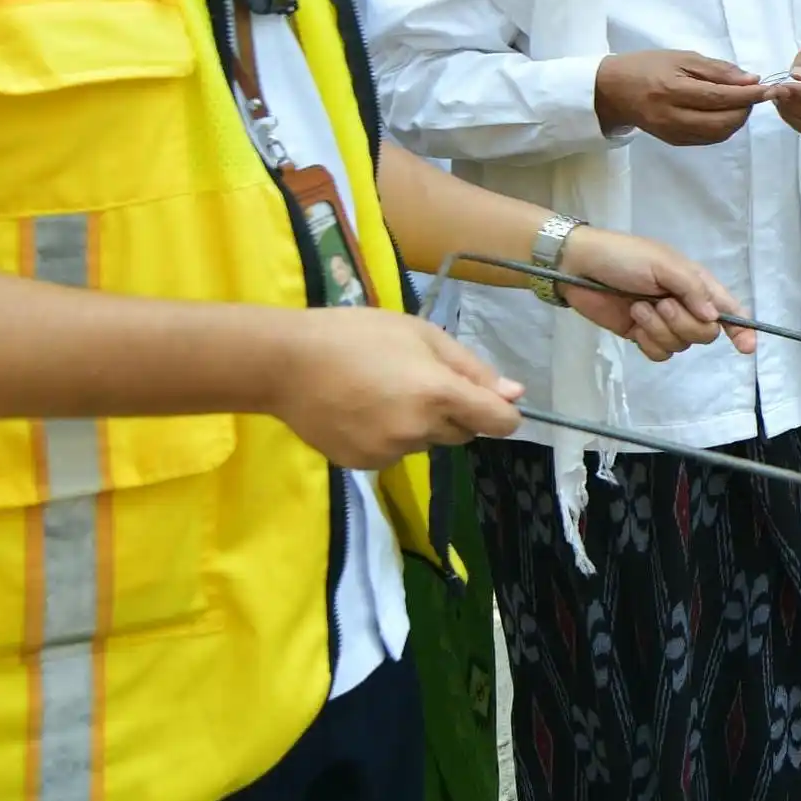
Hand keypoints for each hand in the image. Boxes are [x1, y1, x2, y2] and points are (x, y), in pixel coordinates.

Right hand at [271, 307, 523, 467]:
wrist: (286, 364)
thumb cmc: (356, 335)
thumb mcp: (421, 334)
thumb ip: (471, 368)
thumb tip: (514, 395)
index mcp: (439, 393)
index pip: (499, 422)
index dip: (500, 412)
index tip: (486, 400)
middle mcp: (420, 430)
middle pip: (463, 433)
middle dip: (452, 412)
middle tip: (415, 381)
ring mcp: (390, 452)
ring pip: (427, 443)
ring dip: (419, 425)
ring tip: (380, 393)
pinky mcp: (365, 465)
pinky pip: (395, 454)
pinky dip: (389, 438)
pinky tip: (361, 412)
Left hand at [557, 226, 745, 360]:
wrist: (579, 267)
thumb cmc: (624, 257)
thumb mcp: (663, 263)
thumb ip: (692, 289)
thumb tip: (714, 318)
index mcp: (695, 283)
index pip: (728, 308)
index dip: (741, 328)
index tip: (747, 347)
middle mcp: (685, 304)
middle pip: (706, 333)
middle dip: (684, 323)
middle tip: (660, 304)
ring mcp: (663, 322)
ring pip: (681, 345)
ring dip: (659, 329)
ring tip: (638, 308)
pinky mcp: (642, 336)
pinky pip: (660, 354)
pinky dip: (648, 342)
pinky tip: (634, 326)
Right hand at [596, 48, 765, 146]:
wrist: (613, 89)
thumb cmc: (648, 66)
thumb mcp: (682, 58)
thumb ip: (717, 70)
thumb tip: (751, 81)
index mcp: (672, 89)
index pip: (720, 97)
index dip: (749, 95)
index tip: (771, 88)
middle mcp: (671, 116)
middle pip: (722, 122)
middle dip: (746, 110)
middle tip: (753, 94)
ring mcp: (672, 133)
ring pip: (718, 134)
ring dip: (737, 120)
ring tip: (739, 101)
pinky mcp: (673, 141)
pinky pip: (707, 138)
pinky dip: (723, 127)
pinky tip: (723, 112)